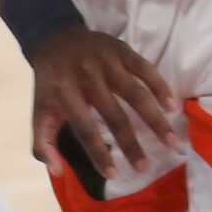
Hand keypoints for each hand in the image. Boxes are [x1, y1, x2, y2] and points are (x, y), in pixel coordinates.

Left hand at [30, 25, 179, 178]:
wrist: (54, 37)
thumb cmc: (51, 82)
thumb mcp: (39, 110)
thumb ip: (43, 143)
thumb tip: (57, 172)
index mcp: (65, 95)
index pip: (85, 130)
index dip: (99, 153)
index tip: (114, 175)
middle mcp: (87, 78)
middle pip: (114, 115)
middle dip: (131, 144)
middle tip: (144, 167)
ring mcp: (107, 62)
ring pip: (136, 93)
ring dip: (155, 119)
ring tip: (171, 141)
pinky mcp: (122, 50)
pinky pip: (146, 69)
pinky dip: (161, 87)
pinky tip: (172, 107)